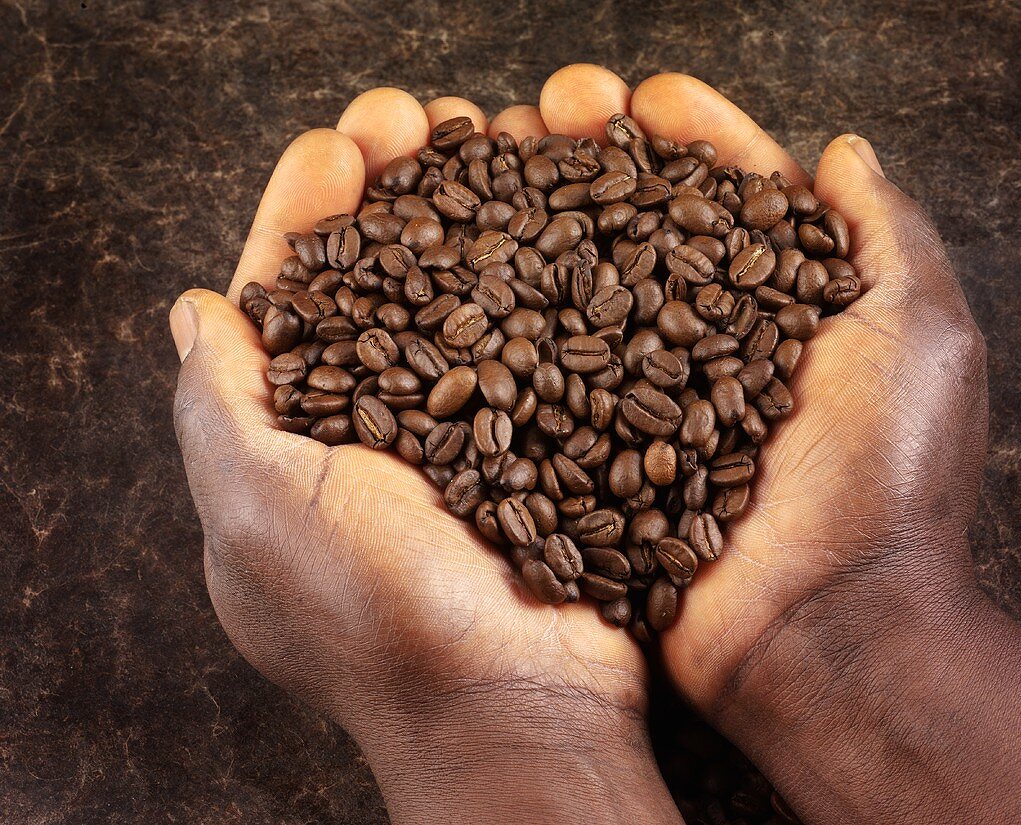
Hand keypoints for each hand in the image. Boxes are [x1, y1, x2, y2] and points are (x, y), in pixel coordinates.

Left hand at [171, 88, 682, 823]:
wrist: (516, 705)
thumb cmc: (380, 618)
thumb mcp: (258, 512)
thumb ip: (218, 407)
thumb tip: (192, 312)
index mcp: (292, 444)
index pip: (289, 300)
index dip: (306, 214)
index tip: (341, 146)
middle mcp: (376, 435)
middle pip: (380, 285)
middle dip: (394, 195)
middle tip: (427, 118)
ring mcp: (465, 439)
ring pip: (461, 303)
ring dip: (472, 221)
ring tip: (498, 144)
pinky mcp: (541, 447)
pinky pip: (535, 347)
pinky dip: (541, 282)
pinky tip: (562, 225)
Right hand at [527, 66, 1020, 823]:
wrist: (817, 631)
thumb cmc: (881, 484)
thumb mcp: (921, 337)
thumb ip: (887, 235)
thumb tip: (842, 151)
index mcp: (786, 308)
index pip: (730, 195)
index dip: (691, 136)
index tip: (645, 96)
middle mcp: (707, 346)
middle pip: (641, 230)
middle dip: (592, 162)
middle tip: (546, 112)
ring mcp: (644, 400)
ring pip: (580, 292)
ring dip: (536, 224)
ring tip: (493, 167)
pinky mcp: (593, 454)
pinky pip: (542, 379)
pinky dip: (503, 325)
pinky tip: (466, 275)